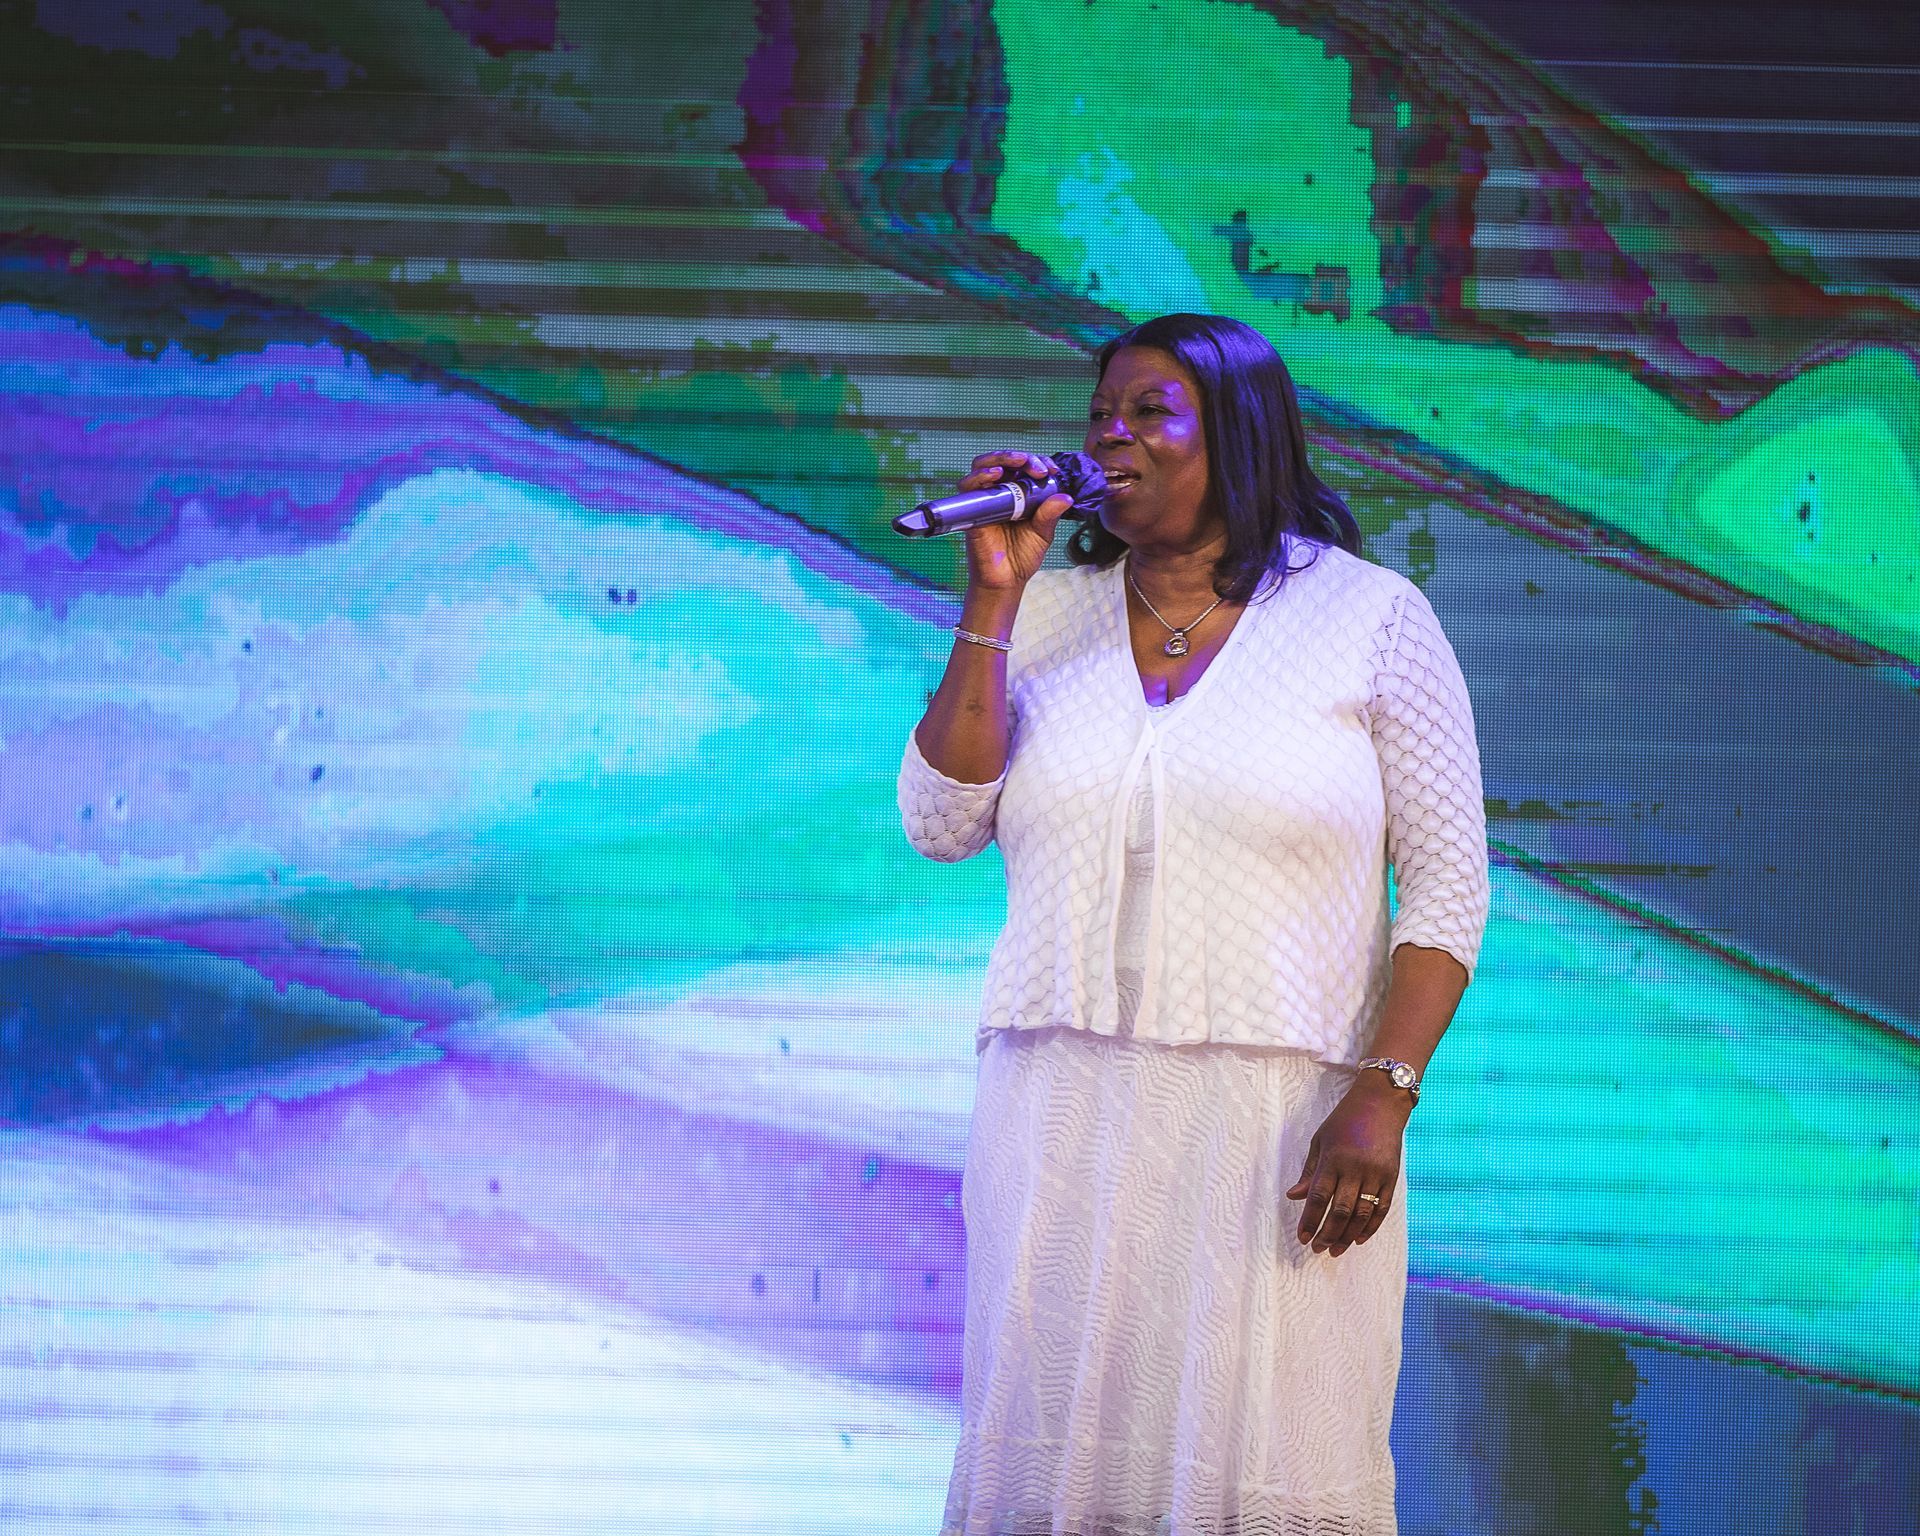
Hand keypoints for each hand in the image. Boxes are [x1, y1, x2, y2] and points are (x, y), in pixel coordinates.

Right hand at [958, 451, 1074, 591]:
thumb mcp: (1043, 533)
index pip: (1024, 467)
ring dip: (1000, 458)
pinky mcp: (971, 511)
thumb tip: (1066, 497)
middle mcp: (999, 493)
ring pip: (982, 466)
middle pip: (1003, 461)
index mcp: (1018, 494)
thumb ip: (1051, 514)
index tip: (1052, 470)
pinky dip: (979, 476)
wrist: (1006, 581)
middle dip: (1021, 457)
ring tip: (1018, 462)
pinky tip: (995, 475)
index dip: (1037, 462)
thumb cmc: (1022, 557)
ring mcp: (984, 500)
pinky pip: (968, 487)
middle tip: (1037, 467)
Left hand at [1285, 1074, 1410, 1256]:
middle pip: (1340, 1211)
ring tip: (1335, 1250)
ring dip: (1347, 1236)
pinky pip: (1381, 1209)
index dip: (1310, 1220)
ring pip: (1361, 1214)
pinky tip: (1358, 1239)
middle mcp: (1356, 1169)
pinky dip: (1370, 1227)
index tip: (1302, 1237)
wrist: (1381, 1104)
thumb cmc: (1344, 1120)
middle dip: (1327, 1234)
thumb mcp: (1321, 1140)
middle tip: (1317, 1249)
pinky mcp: (1391, 1178)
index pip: (1319, 1197)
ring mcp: (1376, 1174)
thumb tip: (1294, 1196)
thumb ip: (1310, 1171)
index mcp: (1334, 1159)